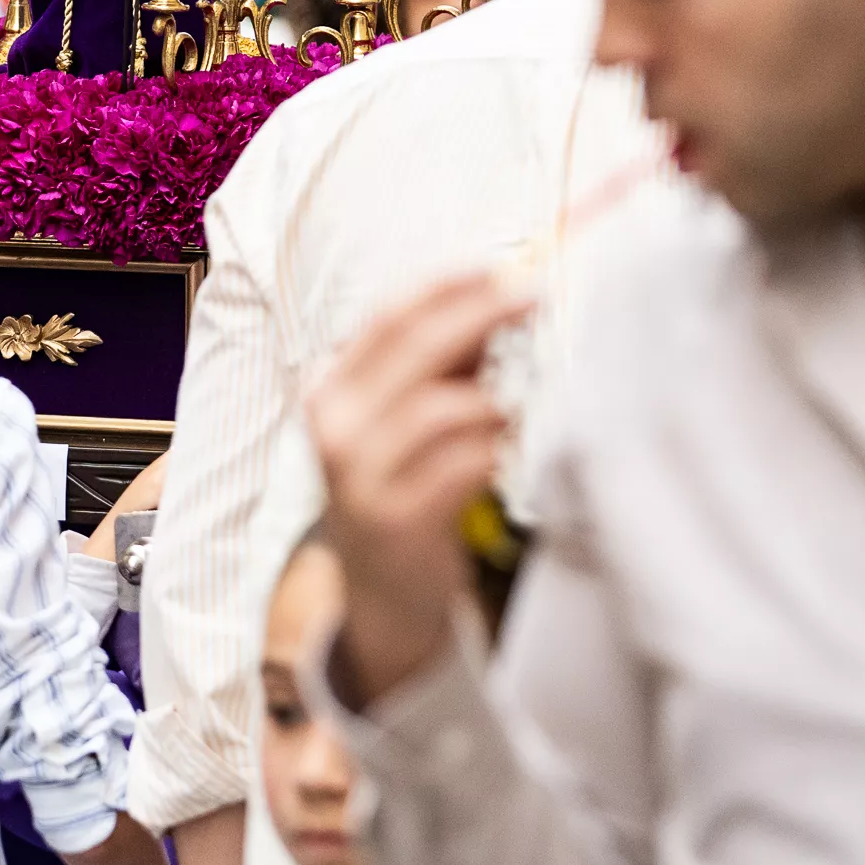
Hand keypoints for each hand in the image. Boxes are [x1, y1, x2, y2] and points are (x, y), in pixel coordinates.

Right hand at [306, 274, 527, 707]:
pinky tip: (502, 453)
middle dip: (481, 313)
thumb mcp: (405, 419)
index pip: (388, 318)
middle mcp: (333, 425)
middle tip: (535, 295)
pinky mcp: (395, 519)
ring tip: (511, 412)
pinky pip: (463, 462)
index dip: (445, 287)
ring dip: (494, 401)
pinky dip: (494, 449)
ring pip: (444, 407)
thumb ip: (441, 365)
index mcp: (330, 389)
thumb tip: (499, 297)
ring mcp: (359, 475)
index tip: (500, 266)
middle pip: (414, 347)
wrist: (380, 598)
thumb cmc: (404, 491)